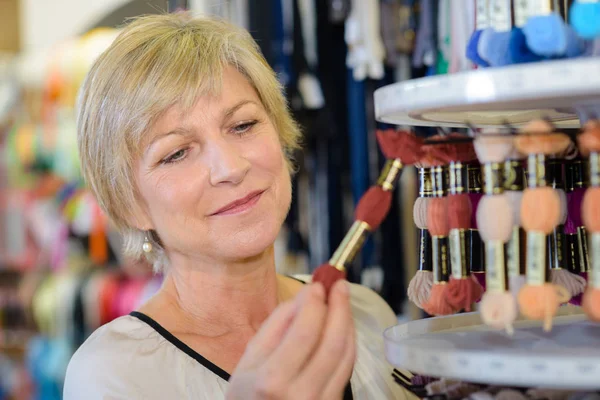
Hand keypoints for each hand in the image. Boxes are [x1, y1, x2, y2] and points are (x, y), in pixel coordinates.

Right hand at [226, 280, 355, 399]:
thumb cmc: (248, 395)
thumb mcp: (249, 358)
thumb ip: (277, 324)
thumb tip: (306, 295)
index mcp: (272, 380)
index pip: (304, 333)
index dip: (315, 305)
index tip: (317, 285)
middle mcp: (301, 394)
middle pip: (332, 343)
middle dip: (340, 308)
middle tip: (339, 284)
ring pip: (346, 355)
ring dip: (348, 322)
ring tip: (342, 300)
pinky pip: (347, 368)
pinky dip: (348, 341)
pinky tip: (342, 325)